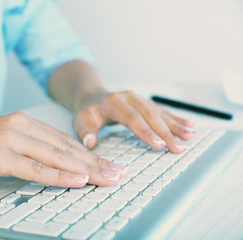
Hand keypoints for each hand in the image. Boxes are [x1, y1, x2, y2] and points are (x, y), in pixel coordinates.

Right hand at [0, 112, 126, 187]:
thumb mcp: (2, 144)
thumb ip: (27, 150)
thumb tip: (52, 165)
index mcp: (23, 122)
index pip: (64, 141)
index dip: (89, 155)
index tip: (108, 166)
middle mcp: (20, 126)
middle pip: (66, 148)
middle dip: (95, 164)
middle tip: (118, 174)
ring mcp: (9, 138)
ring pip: (56, 156)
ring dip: (85, 170)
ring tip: (107, 179)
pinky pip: (34, 168)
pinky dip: (58, 176)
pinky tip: (77, 182)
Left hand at [73, 90, 195, 152]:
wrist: (94, 97)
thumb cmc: (88, 111)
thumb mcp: (81, 119)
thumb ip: (84, 130)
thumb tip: (89, 142)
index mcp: (114, 102)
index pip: (132, 118)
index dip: (146, 131)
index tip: (159, 144)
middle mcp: (130, 98)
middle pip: (150, 116)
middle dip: (166, 132)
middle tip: (179, 147)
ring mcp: (140, 99)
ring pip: (160, 112)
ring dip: (176, 125)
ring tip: (189, 136)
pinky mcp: (146, 103)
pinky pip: (163, 110)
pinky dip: (176, 118)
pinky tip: (190, 124)